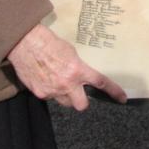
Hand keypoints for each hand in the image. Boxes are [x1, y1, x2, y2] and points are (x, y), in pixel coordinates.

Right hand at [7, 24, 126, 110]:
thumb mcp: (71, 52)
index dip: (113, 92)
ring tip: (58, 81)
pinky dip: (50, 91)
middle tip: (78, 92)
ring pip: (65, 103)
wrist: (26, 43)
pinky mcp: (40, 93)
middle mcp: (67, 84)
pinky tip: (46, 79)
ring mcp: (53, 91)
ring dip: (65, 96)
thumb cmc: (49, 43)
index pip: (101, 83)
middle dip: (82, 100)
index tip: (122, 98)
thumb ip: (78, 68)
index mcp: (78, 70)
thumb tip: (82, 77)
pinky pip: (50, 98)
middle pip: (82, 105)